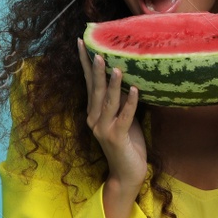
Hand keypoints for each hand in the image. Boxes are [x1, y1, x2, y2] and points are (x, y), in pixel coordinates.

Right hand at [76, 39, 145, 188]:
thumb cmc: (128, 145)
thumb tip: (128, 78)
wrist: (127, 174)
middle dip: (96, 70)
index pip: (89, 84)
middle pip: (95, 90)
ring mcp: (103, 129)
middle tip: (97, 51)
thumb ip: (121, 102)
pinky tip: (135, 90)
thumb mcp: (124, 119)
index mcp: (94, 113)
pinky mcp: (117, 137)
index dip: (86, 64)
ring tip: (116, 67)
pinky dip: (130, 103)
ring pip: (108, 102)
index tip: (82, 44)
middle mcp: (94, 119)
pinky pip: (124, 117)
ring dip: (113, 84)